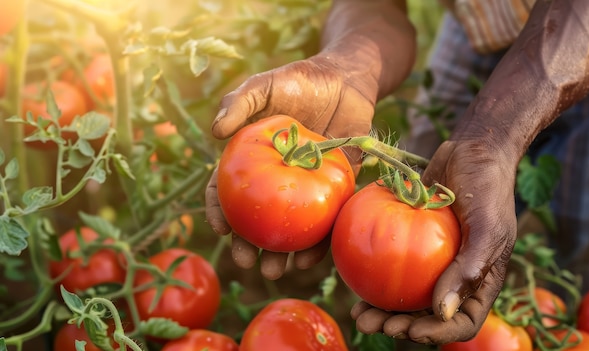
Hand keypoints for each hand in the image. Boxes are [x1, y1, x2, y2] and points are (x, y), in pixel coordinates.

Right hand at [206, 55, 376, 279]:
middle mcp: (275, 178)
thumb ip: (241, 101)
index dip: (219, 210)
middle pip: (255, 218)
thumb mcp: (267, 85)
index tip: (221, 228)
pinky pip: (323, 221)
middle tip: (247, 262)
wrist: (348, 80)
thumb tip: (215, 132)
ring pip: (287, 228)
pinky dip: (316, 242)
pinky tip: (310, 259)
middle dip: (247, 244)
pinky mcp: (333, 190)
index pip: (227, 188)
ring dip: (279, 253)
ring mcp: (304, 187)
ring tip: (275, 271)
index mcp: (252, 158)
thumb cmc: (302, 81)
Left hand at [351, 139, 518, 343]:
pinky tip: (352, 278)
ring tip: (357, 313)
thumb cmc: (488, 187)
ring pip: (406, 296)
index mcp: (480, 281)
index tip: (406, 330)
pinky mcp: (413, 240)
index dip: (434, 334)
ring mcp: (434, 260)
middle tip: (369, 323)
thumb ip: (469, 269)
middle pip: (426, 316)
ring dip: (381, 309)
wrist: (472, 149)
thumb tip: (442, 312)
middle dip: (399, 327)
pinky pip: (393, 264)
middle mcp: (456, 276)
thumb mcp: (487, 227)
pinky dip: (374, 276)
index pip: (460, 323)